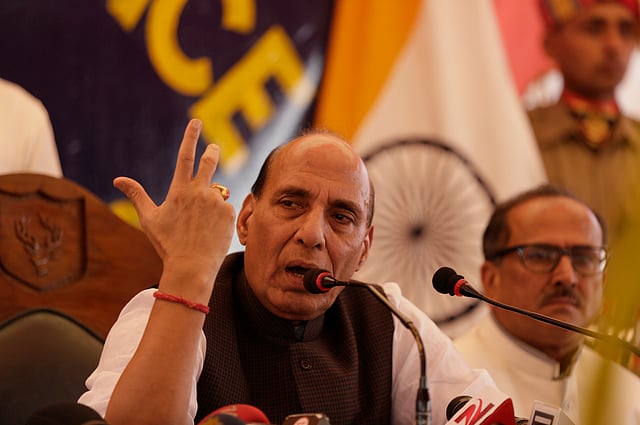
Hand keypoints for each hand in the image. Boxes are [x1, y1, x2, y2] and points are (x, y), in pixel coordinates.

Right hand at [114, 119, 235, 295]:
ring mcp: (216, 202)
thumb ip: (137, 195)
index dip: (190, 136)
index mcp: (179, 190)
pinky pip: (225, 209)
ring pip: (215, 194)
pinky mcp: (229, 213)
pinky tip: (212, 232)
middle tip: (214, 147)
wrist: (191, 267)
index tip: (195, 121)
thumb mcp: (149, 219)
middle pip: (209, 163)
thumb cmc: (167, 244)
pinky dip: (219, 217)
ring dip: (210, 204)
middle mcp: (199, 191)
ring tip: (201, 226)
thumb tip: (117, 180)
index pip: (185, 156)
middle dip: (212, 152)